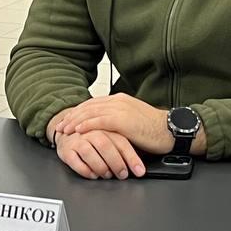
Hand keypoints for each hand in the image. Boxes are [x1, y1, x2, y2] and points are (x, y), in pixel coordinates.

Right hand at [55, 129, 145, 179]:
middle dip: (116, 163)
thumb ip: (122, 146)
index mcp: (106, 128)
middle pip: (106, 145)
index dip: (131, 158)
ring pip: (89, 152)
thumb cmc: (92, 137)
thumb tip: (141, 163)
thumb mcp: (109, 136)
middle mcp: (92, 132)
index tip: (139, 171)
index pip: (121, 142)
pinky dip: (85, 170)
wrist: (67, 130)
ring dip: (101, 166)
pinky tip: (93, 175)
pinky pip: (75, 160)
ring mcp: (78, 140)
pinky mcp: (67, 150)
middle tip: (123, 175)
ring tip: (108, 175)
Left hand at [56, 94, 174, 154]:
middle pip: (88, 106)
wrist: (170, 130)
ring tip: (64, 129)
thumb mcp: (132, 121)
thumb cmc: (153, 129)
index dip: (78, 112)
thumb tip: (105, 128)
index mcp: (120, 100)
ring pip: (91, 112)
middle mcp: (118, 101)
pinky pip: (100, 120)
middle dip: (72, 116)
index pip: (93, 104)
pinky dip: (87, 124)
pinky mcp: (123, 119)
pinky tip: (78, 130)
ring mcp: (120, 108)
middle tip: (60, 125)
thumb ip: (118, 119)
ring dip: (75, 121)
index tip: (67, 120)